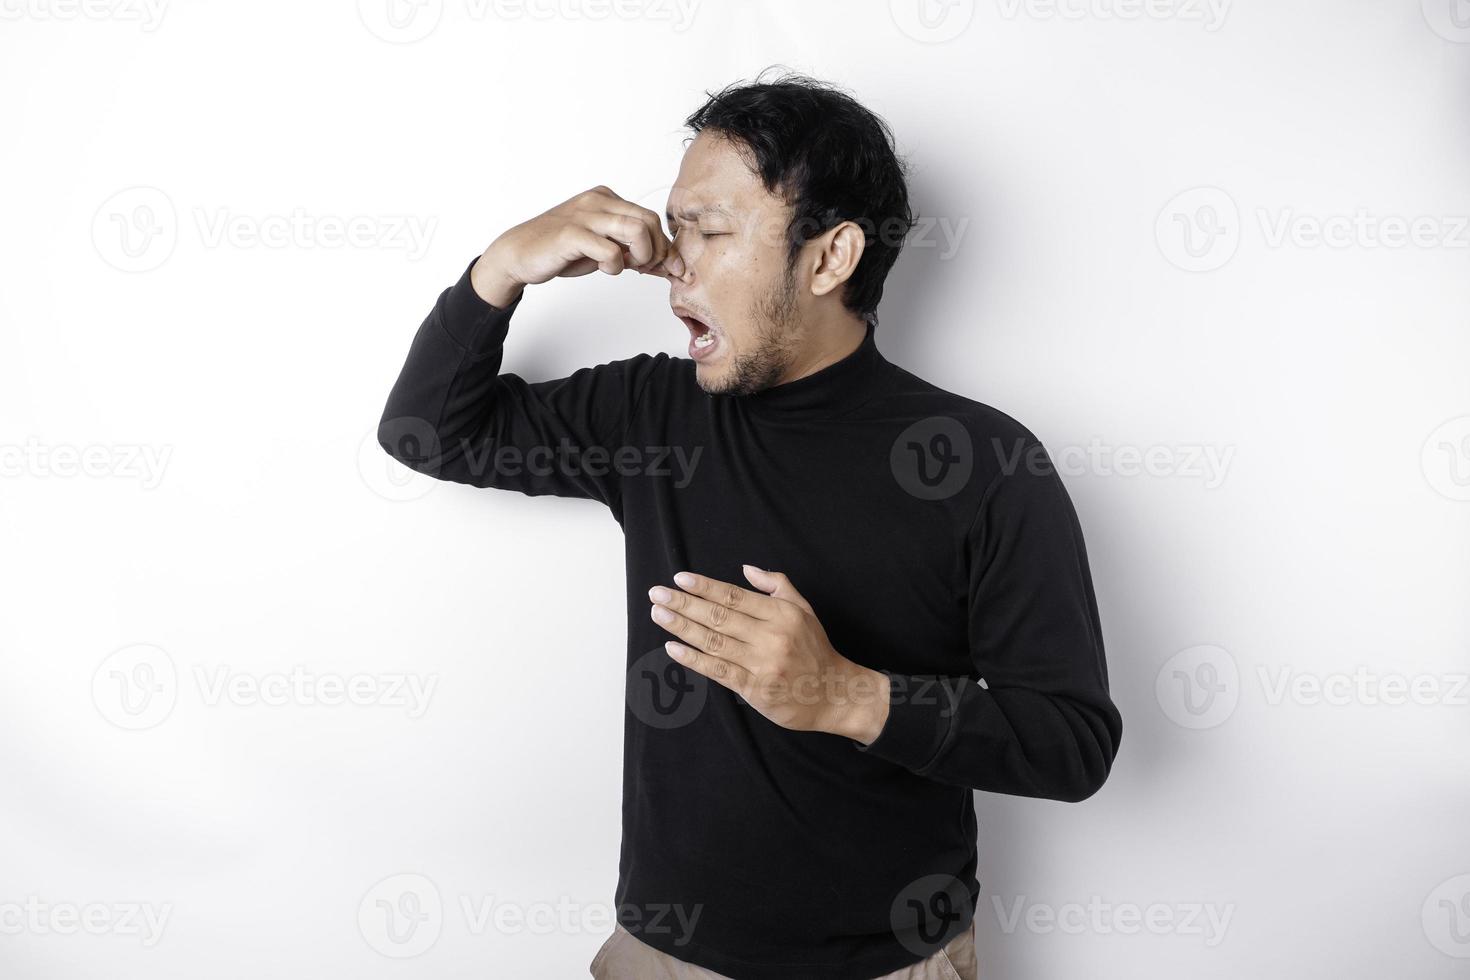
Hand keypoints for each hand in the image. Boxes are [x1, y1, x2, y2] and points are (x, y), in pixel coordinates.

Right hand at [471, 185, 684, 306]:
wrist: (519, 254)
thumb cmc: (561, 251)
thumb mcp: (603, 248)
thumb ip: (632, 252)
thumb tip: (668, 266)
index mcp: (607, 198)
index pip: (650, 217)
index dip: (664, 246)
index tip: (666, 268)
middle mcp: (598, 201)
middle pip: (649, 221)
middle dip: (657, 251)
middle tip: (645, 270)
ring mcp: (584, 215)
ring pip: (636, 230)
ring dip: (641, 256)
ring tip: (627, 267)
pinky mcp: (571, 234)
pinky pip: (610, 250)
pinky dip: (615, 266)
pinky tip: (605, 269)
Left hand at [647, 565, 890, 742]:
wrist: (833, 693)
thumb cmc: (814, 649)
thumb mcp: (803, 610)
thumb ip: (777, 586)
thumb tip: (746, 569)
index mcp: (781, 614)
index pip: (735, 596)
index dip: (705, 586)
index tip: (680, 579)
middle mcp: (771, 636)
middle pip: (719, 616)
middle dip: (685, 603)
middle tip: (657, 593)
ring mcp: (762, 664)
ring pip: (714, 641)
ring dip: (683, 627)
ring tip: (660, 614)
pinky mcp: (755, 689)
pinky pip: (719, 671)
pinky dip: (694, 659)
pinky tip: (673, 648)